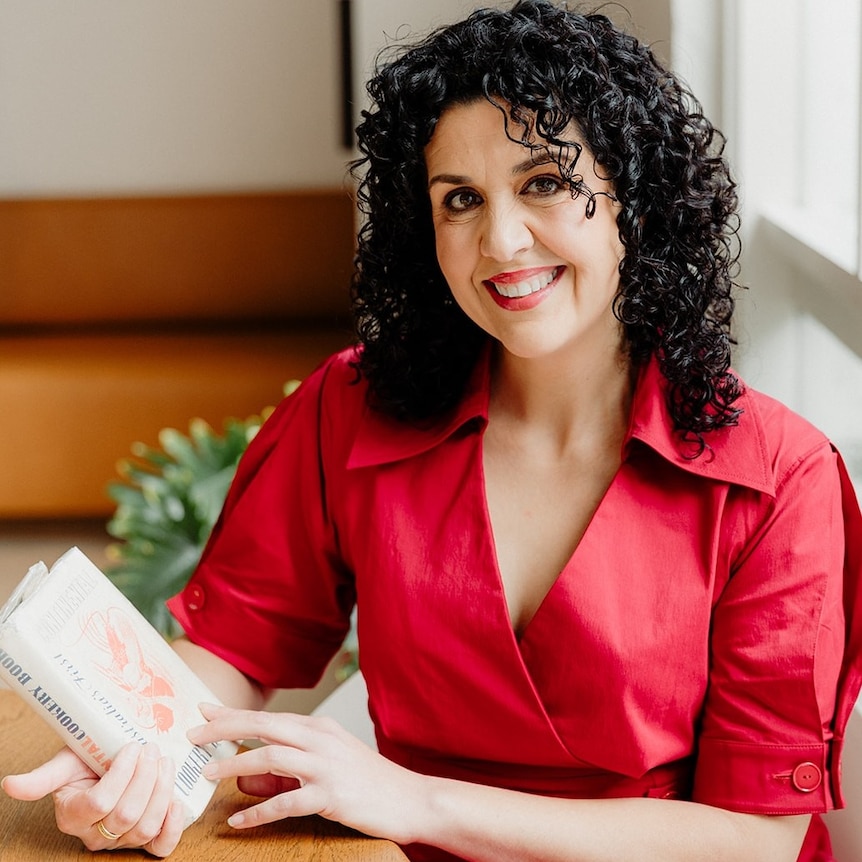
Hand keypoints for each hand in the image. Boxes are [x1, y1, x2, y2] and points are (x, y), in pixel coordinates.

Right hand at [1, 743, 184, 856]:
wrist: (107, 766)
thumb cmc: (87, 763)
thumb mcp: (65, 764)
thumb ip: (41, 778)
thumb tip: (8, 784)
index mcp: (73, 816)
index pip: (100, 802)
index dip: (122, 774)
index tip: (132, 746)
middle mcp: (96, 835)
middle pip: (127, 814)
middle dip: (145, 777)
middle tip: (152, 749)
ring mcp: (122, 841)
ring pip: (145, 827)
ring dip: (162, 791)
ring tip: (165, 762)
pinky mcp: (146, 841)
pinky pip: (161, 847)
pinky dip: (173, 826)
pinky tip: (177, 800)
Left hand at [188, 703, 426, 843]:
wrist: (410, 799)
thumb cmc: (367, 781)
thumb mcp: (326, 765)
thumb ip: (284, 769)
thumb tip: (242, 774)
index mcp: (319, 728)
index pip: (268, 716)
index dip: (233, 713)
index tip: (203, 710)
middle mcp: (321, 739)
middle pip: (264, 726)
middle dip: (225, 728)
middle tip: (193, 736)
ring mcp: (326, 766)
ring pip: (271, 756)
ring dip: (234, 764)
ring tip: (206, 774)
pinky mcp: (332, 795)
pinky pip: (287, 802)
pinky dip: (258, 812)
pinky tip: (239, 821)